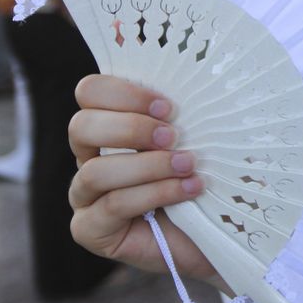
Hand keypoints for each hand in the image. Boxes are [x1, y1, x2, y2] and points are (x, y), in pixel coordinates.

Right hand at [68, 74, 215, 280]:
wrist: (222, 232)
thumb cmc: (211, 176)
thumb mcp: (204, 136)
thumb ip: (190, 109)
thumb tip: (204, 69)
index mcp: (111, 123)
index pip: (91, 92)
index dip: (124, 92)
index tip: (168, 106)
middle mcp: (91, 156)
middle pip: (81, 126)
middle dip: (131, 128)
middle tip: (174, 136)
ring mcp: (86, 195)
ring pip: (96, 171)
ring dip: (149, 166)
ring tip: (188, 165)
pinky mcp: (90, 229)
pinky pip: (112, 205)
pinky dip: (155, 194)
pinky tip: (188, 190)